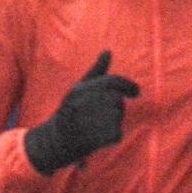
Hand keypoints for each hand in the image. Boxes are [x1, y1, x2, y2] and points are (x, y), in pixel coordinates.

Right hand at [22, 51, 140, 174]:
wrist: (55, 141)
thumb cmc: (69, 112)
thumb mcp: (79, 88)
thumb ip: (97, 70)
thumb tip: (108, 50)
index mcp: (81, 89)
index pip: (113, 82)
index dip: (128, 86)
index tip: (136, 93)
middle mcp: (85, 102)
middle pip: (117, 100)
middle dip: (114, 108)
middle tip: (98, 117)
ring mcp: (90, 120)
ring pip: (117, 116)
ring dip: (112, 122)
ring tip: (93, 127)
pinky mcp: (96, 137)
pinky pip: (116, 134)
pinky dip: (111, 137)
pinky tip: (97, 139)